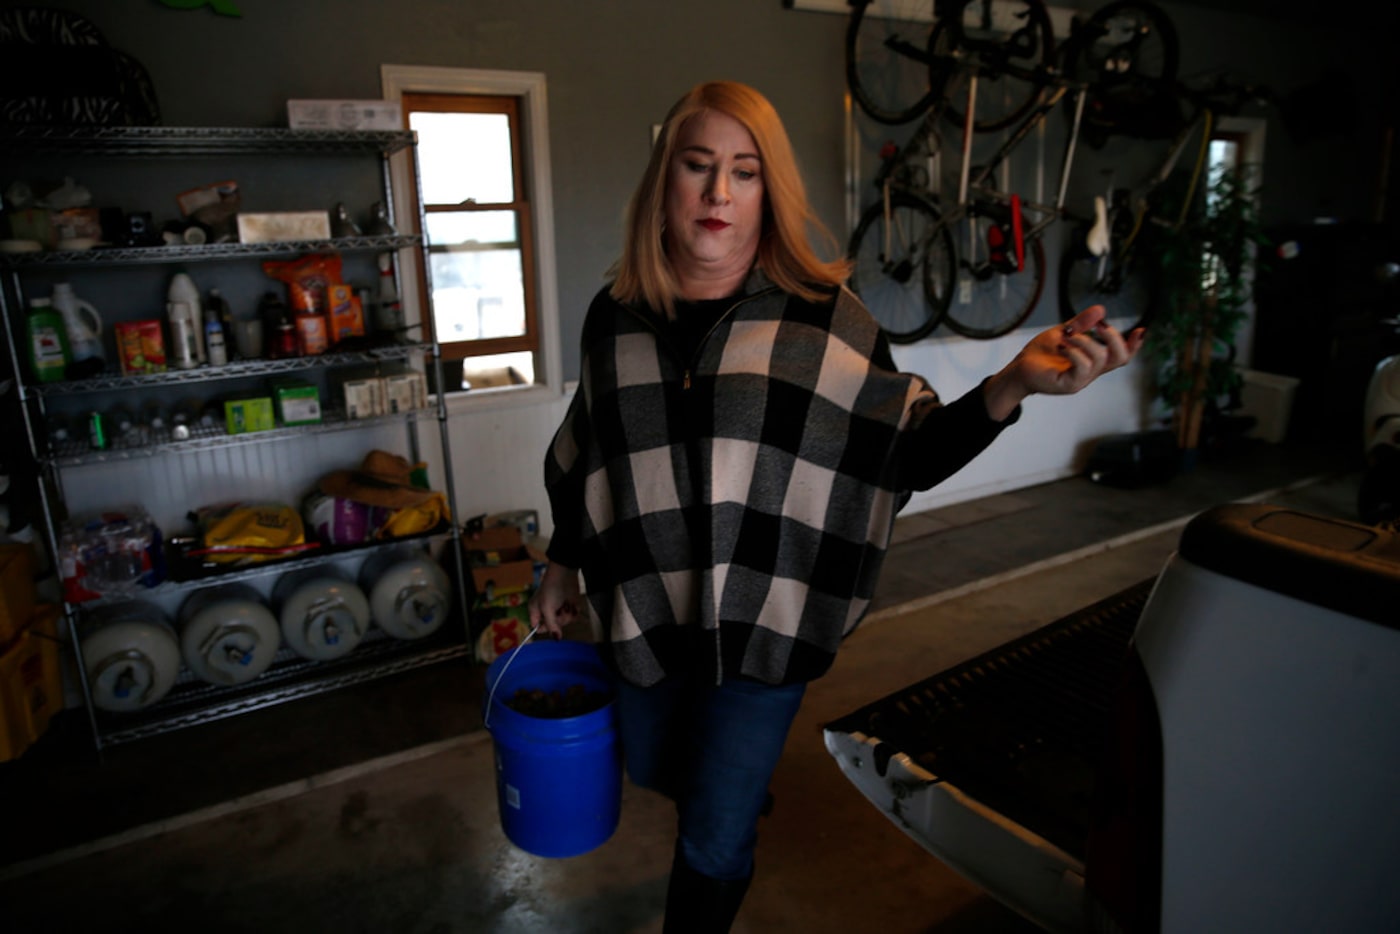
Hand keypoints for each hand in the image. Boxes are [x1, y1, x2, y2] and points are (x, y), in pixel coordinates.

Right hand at [529, 560, 581, 637]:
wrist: (565, 574)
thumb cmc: (551, 589)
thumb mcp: (548, 608)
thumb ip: (552, 625)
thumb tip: (556, 639)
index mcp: (535, 611)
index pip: (538, 628)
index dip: (546, 628)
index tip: (553, 623)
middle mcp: (546, 611)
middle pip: (553, 626)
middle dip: (560, 619)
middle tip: (561, 610)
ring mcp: (557, 609)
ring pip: (564, 622)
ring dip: (567, 614)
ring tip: (567, 605)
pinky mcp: (568, 606)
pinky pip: (572, 616)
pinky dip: (573, 611)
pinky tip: (572, 604)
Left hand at [982, 305, 1145, 420]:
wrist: (1018, 369)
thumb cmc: (1040, 354)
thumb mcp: (1063, 333)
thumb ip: (1081, 324)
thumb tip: (1101, 310)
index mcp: (1093, 360)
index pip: (1121, 356)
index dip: (1134, 345)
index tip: (1141, 330)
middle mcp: (1091, 371)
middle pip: (1120, 358)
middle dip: (1115, 337)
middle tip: (1099, 326)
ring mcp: (1081, 379)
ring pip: (1100, 359)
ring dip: (1085, 341)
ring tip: (1067, 336)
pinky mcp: (1068, 384)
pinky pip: (1083, 368)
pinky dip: (1075, 352)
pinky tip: (1062, 345)